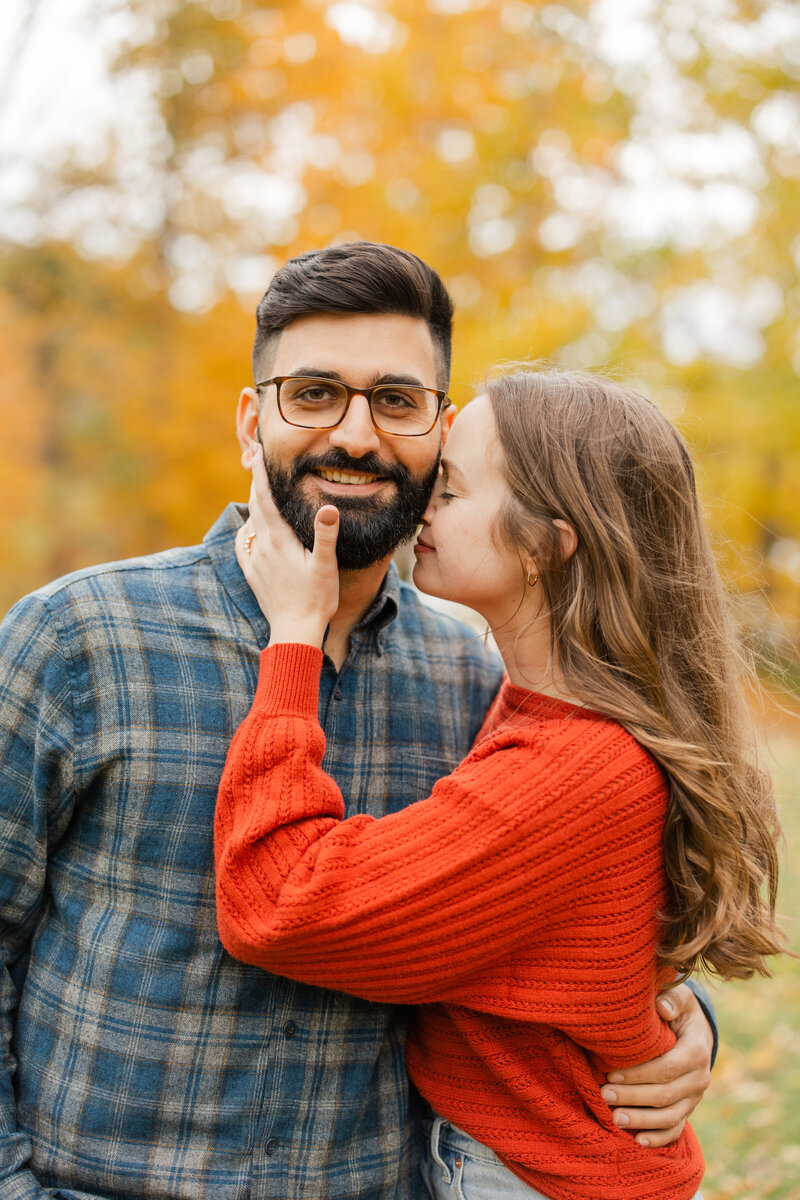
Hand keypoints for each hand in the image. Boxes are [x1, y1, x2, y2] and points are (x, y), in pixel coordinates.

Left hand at [236, 442, 339, 646]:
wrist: (294, 632)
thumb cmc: (316, 600)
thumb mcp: (326, 566)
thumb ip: (326, 534)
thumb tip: (329, 506)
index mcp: (279, 539)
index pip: (265, 496)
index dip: (260, 471)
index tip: (257, 449)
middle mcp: (262, 546)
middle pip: (254, 504)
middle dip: (255, 480)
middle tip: (256, 457)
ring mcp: (254, 560)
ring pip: (249, 522)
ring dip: (252, 503)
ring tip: (257, 489)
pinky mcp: (252, 574)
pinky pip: (242, 545)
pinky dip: (246, 529)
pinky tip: (251, 529)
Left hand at [600, 983, 713, 1146]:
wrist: (694, 1028)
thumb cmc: (677, 1009)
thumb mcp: (678, 997)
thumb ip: (672, 999)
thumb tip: (662, 1007)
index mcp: (697, 1050)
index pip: (667, 1068)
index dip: (639, 1074)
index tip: (611, 1073)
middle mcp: (700, 1077)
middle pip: (665, 1095)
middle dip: (633, 1097)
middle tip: (604, 1095)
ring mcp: (694, 1097)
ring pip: (670, 1116)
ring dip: (642, 1121)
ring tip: (614, 1119)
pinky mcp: (688, 1109)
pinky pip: (676, 1129)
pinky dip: (659, 1138)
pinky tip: (637, 1141)